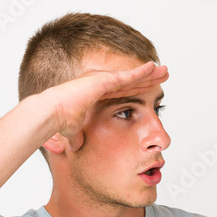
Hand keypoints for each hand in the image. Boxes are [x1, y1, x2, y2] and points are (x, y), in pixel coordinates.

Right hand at [45, 60, 168, 151]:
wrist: (52, 113)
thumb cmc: (60, 121)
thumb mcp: (74, 131)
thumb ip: (77, 137)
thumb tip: (74, 148)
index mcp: (96, 93)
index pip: (122, 91)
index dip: (137, 89)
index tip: (149, 88)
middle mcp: (100, 82)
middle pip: (131, 81)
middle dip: (147, 78)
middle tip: (162, 74)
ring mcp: (102, 79)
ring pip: (132, 76)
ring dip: (149, 73)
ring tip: (164, 70)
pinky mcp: (104, 80)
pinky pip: (128, 75)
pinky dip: (142, 71)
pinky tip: (154, 68)